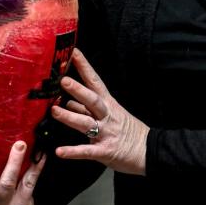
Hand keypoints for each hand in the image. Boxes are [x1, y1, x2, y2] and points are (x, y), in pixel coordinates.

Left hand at [51, 48, 149, 174]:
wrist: (150, 151)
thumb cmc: (129, 131)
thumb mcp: (112, 114)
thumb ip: (87, 109)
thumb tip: (67, 102)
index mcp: (109, 104)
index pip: (95, 82)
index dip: (85, 67)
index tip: (74, 53)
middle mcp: (107, 116)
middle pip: (92, 100)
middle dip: (78, 90)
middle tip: (63, 80)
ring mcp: (106, 133)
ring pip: (87, 123)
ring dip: (70, 117)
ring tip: (54, 111)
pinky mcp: (105, 151)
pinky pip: (87, 152)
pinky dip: (73, 152)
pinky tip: (59, 152)